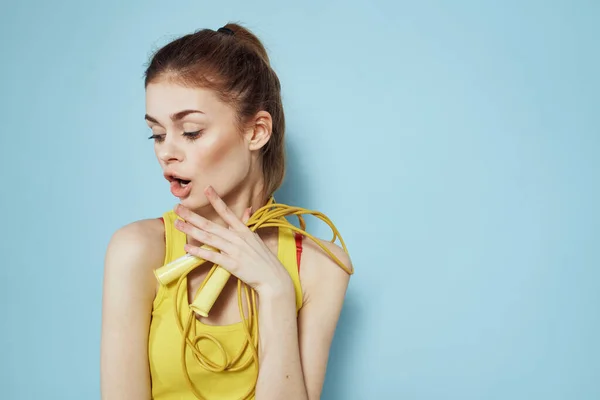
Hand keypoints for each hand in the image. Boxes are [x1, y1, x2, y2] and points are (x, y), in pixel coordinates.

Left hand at [173, 185, 294, 297]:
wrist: (273, 277)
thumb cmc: (264, 259)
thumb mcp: (256, 238)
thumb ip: (247, 224)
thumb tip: (247, 209)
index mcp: (243, 230)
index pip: (227, 212)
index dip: (216, 200)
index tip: (206, 189)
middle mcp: (237, 238)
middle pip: (211, 225)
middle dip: (192, 216)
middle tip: (177, 207)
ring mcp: (234, 251)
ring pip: (209, 238)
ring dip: (191, 230)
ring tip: (178, 224)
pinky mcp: (231, 264)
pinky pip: (212, 256)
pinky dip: (199, 252)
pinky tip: (187, 248)